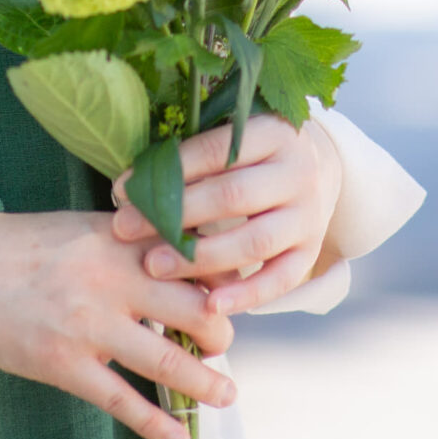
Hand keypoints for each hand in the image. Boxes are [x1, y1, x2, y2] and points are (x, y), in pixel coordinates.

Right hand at [0, 204, 233, 438]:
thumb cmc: (14, 245)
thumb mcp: (79, 228)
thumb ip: (127, 242)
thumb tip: (178, 260)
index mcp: (117, 237)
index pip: (193, 255)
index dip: (224, 276)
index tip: (239, 289)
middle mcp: (110, 277)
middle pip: (195, 306)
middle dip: (221, 330)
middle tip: (226, 342)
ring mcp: (87, 324)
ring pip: (168, 359)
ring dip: (206, 382)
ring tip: (227, 393)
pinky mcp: (63, 364)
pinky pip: (123, 400)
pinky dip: (157, 424)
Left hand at [111, 115, 343, 314]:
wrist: (315, 173)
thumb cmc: (252, 156)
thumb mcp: (234, 139)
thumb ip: (192, 155)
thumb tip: (128, 187)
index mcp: (275, 132)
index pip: (216, 151)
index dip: (168, 171)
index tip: (122, 189)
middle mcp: (298, 172)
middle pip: (233, 196)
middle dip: (175, 215)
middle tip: (126, 229)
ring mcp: (309, 216)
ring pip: (254, 242)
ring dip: (201, 258)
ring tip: (154, 266)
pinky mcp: (311, 253)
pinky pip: (279, 281)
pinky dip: (245, 296)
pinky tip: (208, 306)